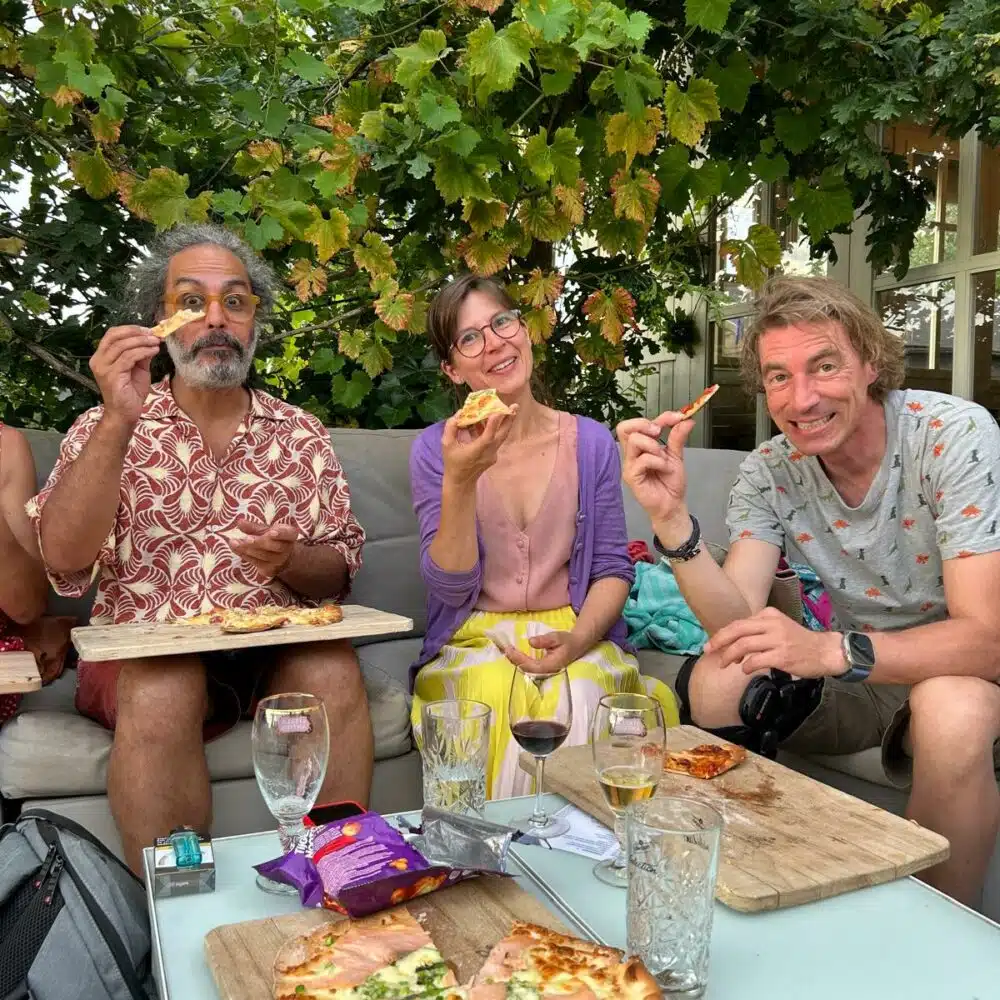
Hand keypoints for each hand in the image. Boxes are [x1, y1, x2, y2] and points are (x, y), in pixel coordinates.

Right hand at [89, 325, 162, 426]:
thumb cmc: (131, 393)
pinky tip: (154, 351)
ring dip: (142, 341)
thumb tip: (152, 339)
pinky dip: (143, 352)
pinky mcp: (112, 376)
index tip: (149, 330)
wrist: (125, 414)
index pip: (112, 334)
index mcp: (101, 357)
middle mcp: (98, 360)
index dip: (130, 329)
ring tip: (156, 342)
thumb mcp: (138, 369)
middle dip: (136, 332)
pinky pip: (128, 357)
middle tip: (153, 334)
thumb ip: (141, 354)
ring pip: (122, 345)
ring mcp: (103, 368)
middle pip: (115, 336)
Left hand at [230, 518, 298, 580]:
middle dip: (260, 542)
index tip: (272, 532)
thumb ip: (254, 527)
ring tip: (234, 542)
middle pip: (275, 546)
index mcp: (290, 535)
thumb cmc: (273, 538)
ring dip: (247, 549)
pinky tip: (235, 547)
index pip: (288, 534)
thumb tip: (240, 522)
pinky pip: (256, 562)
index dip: (281, 534)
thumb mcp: (266, 530)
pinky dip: (243, 554)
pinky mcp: (269, 570)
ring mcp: (279, 561)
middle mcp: (287, 549)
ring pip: (263, 556)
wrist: (282, 558)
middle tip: (247, 539)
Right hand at [441, 407, 517, 487]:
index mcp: (476, 450)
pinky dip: (496, 429)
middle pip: (502, 435)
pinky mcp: (494, 455)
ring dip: (506, 423)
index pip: (488, 437)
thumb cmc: (453, 462)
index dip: (493, 424)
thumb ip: (451, 428)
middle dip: (509, 419)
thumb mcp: (446, 444)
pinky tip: (493, 419)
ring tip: (510, 409)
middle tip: (515, 406)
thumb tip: (459, 414)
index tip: (498, 411)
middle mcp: (488, 452)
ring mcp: (493, 454)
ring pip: (502, 436)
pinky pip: (496, 439)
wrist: (461, 482)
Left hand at [499, 630, 585, 675]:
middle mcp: (546, 671)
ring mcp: (543, 671)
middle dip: (514, 660)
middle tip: (504, 649)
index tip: (509, 649)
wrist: (576, 645)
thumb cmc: (567, 641)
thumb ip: (545, 640)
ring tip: (506, 651)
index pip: (531, 665)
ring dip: (515, 661)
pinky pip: (528, 667)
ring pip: (526, 669)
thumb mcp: (558, 637)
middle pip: (526, 669)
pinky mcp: (541, 668)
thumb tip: (531, 642)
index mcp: (550, 665)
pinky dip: (519, 661)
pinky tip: (513, 655)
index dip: (519, 659)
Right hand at [616, 411, 694, 540]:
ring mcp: (629, 465)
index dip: (658, 416)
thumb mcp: (676, 456)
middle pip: (624, 428)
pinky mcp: (631, 476)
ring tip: (664, 459)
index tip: (678, 418)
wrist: (672, 504)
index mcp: (640, 446)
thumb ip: (677, 437)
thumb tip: (686, 420)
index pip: (637, 423)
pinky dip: (658, 461)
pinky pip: (643, 459)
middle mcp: (631, 454)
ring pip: (634, 440)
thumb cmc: (670, 483)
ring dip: (654, 446)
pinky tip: (665, 469)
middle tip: (659, 433)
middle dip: (644, 425)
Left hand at [703, 607, 844, 677]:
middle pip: (737, 630)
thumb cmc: (800, 642)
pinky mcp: (782, 655)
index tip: (713, 643)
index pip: (739, 623)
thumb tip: (733, 643)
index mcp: (769, 615)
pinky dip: (747, 666)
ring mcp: (777, 639)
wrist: (825, 651)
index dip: (723, 634)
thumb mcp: (778, 627)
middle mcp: (772, 624)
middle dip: (719, 641)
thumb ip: (759, 631)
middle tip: (708, 650)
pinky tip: (745, 670)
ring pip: (744, 645)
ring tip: (724, 664)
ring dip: (730, 656)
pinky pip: (756, 660)